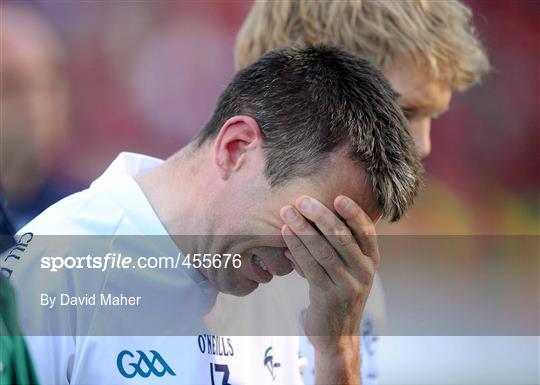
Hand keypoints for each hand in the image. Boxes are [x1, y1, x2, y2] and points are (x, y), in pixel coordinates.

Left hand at [280, 194, 379, 351]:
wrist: (336, 335)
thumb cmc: (337, 292)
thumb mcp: (346, 268)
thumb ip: (337, 244)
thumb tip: (312, 213)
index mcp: (372, 260)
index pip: (366, 231)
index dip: (354, 213)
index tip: (338, 197)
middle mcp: (364, 272)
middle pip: (342, 237)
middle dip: (320, 215)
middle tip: (301, 200)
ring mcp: (348, 286)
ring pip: (323, 250)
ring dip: (302, 228)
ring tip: (287, 212)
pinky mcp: (328, 297)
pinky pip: (309, 266)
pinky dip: (296, 247)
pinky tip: (285, 234)